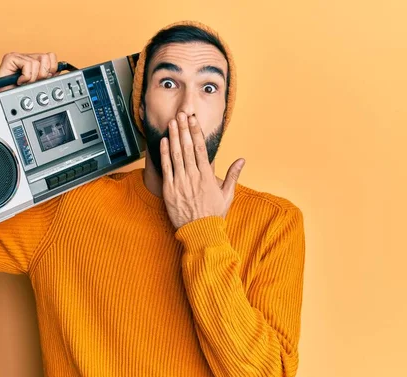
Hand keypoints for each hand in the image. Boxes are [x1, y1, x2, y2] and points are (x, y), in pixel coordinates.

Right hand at [0, 52, 60, 91]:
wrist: (4, 98)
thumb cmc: (18, 93)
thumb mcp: (38, 84)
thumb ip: (48, 76)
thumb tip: (58, 70)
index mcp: (34, 61)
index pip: (51, 56)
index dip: (52, 69)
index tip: (45, 79)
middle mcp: (27, 57)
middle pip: (46, 57)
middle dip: (44, 74)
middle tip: (34, 82)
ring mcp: (18, 56)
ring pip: (37, 62)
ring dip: (33, 77)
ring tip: (26, 83)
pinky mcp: (11, 58)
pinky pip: (28, 64)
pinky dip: (26, 76)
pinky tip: (19, 81)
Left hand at [160, 112, 244, 229]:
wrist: (200, 232)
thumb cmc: (214, 214)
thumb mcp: (227, 195)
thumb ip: (233, 175)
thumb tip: (242, 160)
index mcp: (207, 176)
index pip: (200, 149)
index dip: (196, 132)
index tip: (194, 120)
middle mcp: (193, 176)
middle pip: (187, 147)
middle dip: (184, 129)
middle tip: (181, 114)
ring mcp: (180, 182)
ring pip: (176, 155)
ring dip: (173, 137)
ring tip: (172, 122)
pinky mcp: (169, 190)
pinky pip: (166, 168)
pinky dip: (165, 154)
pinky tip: (164, 141)